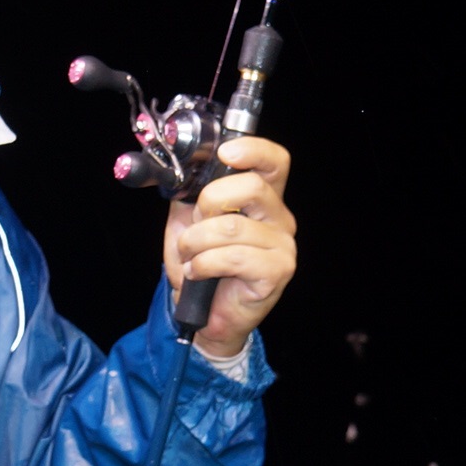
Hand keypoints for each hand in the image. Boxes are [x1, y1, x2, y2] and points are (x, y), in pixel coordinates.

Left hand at [162, 138, 296, 359]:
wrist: (203, 315)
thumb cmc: (202, 267)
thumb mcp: (189, 222)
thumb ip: (191, 194)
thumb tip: (183, 171)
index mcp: (263, 199)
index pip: (275, 161)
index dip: (253, 150)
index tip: (225, 154)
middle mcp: (279, 218)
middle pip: (252, 187)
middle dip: (210, 203)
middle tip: (194, 226)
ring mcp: (282, 245)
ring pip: (232, 227)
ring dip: (196, 242)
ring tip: (189, 256)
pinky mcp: (277, 271)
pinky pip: (233, 256)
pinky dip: (204, 264)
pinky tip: (197, 273)